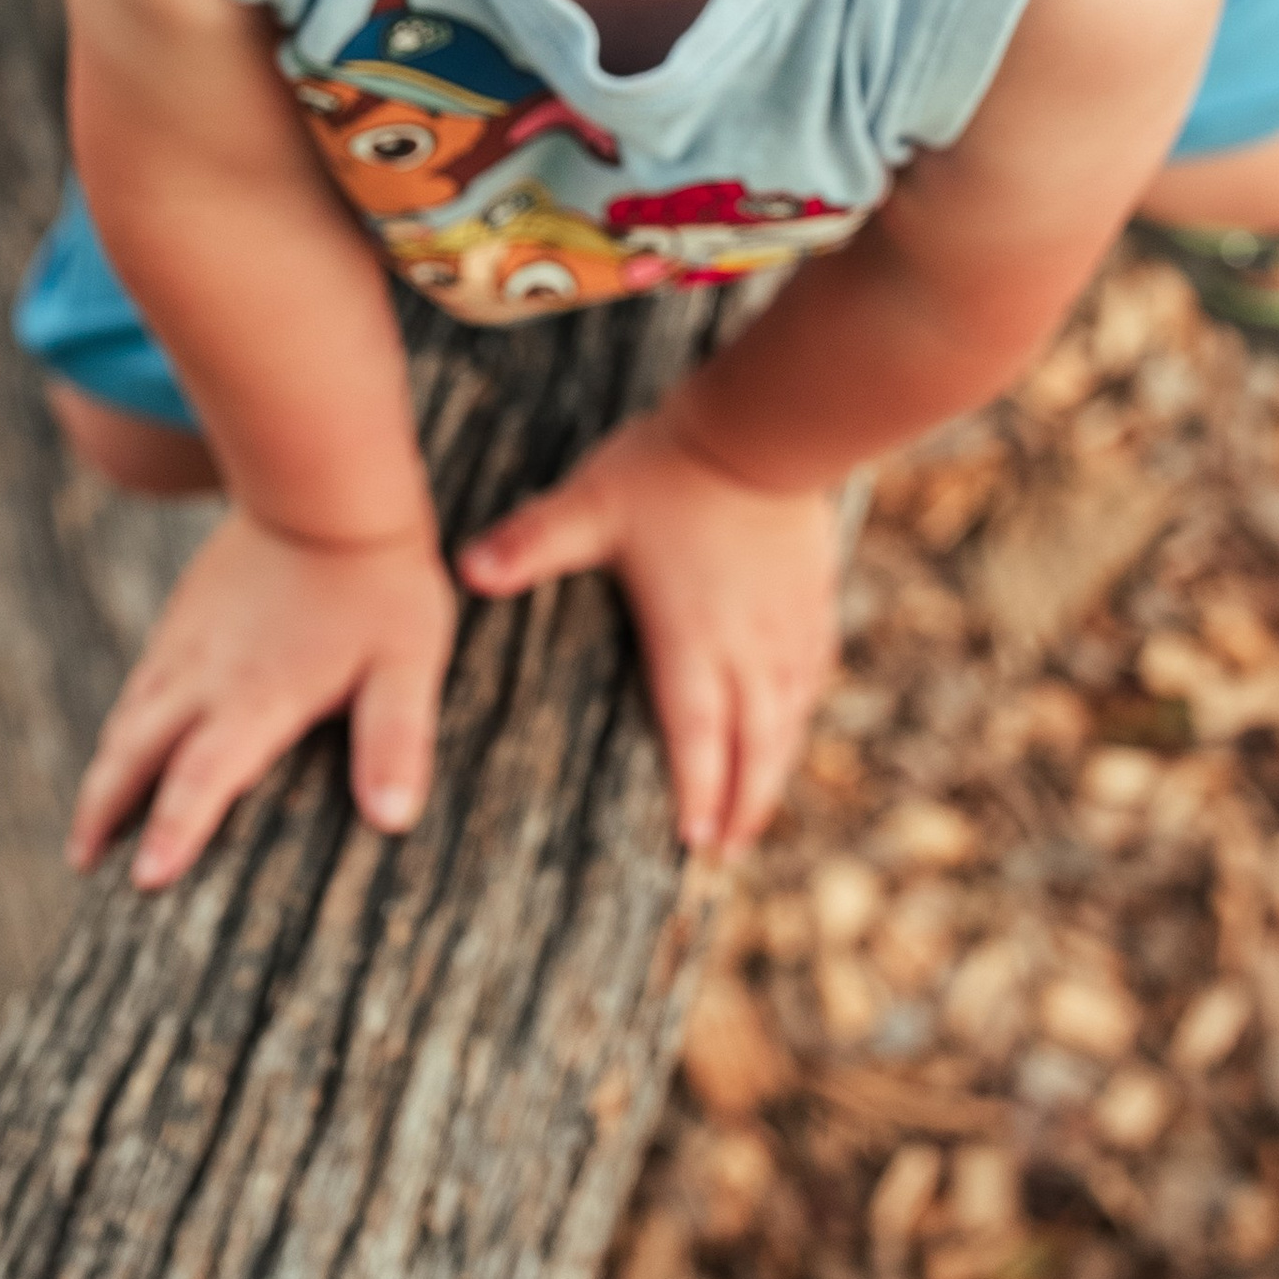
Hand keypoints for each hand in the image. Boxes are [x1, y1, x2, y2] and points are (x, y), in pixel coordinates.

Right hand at [70, 507, 456, 889]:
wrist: (326, 479)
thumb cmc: (377, 578)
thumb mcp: (406, 662)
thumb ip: (396, 739)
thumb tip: (394, 820)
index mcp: (254, 698)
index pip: (200, 779)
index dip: (172, 832)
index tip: (142, 881)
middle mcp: (205, 675)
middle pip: (134, 755)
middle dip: (103, 812)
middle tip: (82, 862)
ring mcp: (188, 639)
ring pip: (128, 716)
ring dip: (105, 770)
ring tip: (90, 819)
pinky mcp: (187, 610)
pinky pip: (141, 678)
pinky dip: (123, 722)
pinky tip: (128, 735)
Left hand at [457, 410, 838, 856]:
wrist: (762, 427)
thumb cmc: (668, 468)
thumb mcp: (589, 504)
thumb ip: (529, 543)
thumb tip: (464, 572)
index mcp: (691, 637)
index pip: (696, 734)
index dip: (699, 792)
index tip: (696, 841)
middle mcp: (747, 645)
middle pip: (754, 744)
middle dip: (744, 803)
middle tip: (728, 852)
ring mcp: (787, 624)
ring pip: (789, 716)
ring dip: (776, 767)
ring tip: (761, 807)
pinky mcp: (814, 596)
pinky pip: (814, 671)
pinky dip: (801, 711)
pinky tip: (795, 719)